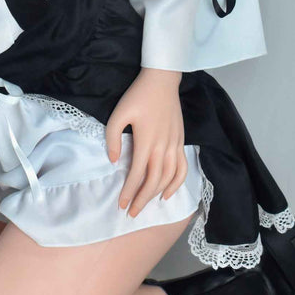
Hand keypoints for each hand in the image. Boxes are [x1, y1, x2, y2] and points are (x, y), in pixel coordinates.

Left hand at [105, 68, 186, 218]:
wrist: (161, 81)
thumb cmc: (137, 96)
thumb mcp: (118, 114)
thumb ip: (113, 138)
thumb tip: (114, 160)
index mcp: (146, 142)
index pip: (137, 175)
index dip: (129, 192)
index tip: (121, 205)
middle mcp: (163, 148)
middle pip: (154, 182)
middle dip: (142, 200)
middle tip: (132, 213)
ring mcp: (174, 145)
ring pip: (168, 178)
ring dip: (157, 194)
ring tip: (145, 205)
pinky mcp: (181, 142)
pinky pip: (182, 168)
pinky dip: (176, 184)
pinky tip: (167, 193)